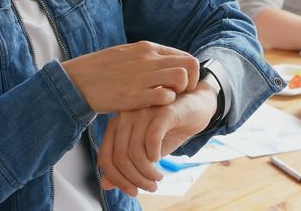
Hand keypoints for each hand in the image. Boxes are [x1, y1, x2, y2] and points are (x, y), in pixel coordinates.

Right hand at [61, 41, 199, 113]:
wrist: (76, 81)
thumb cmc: (100, 70)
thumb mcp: (125, 55)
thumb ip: (145, 58)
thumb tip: (163, 63)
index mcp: (146, 48)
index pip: (183, 56)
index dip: (189, 72)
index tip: (183, 85)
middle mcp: (148, 59)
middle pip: (189, 65)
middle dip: (192, 82)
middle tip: (182, 95)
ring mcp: (142, 76)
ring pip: (181, 78)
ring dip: (180, 91)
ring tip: (168, 101)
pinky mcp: (135, 96)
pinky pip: (165, 96)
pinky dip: (166, 103)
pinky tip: (156, 108)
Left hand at [97, 82, 217, 195]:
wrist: (194, 109)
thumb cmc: (166, 130)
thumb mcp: (144, 152)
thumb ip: (124, 166)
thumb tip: (105, 185)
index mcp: (116, 126)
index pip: (106, 158)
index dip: (117, 180)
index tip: (133, 192)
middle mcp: (125, 116)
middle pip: (120, 158)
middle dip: (135, 179)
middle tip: (151, 186)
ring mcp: (143, 111)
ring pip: (135, 151)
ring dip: (147, 172)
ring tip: (158, 177)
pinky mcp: (163, 111)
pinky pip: (152, 138)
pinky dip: (154, 154)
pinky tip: (159, 159)